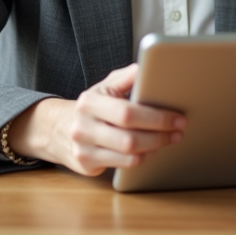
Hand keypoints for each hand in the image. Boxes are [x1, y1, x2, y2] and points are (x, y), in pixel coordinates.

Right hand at [1, 63, 186, 176]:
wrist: (56, 129)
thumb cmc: (90, 106)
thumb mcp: (104, 87)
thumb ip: (125, 77)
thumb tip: (145, 67)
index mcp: (89, 103)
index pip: (127, 113)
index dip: (156, 118)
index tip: (177, 117)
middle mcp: (82, 127)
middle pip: (130, 138)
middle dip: (160, 135)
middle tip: (179, 130)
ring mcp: (83, 149)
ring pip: (128, 156)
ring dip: (154, 148)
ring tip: (169, 139)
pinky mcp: (86, 166)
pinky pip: (122, 166)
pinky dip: (141, 158)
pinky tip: (151, 149)